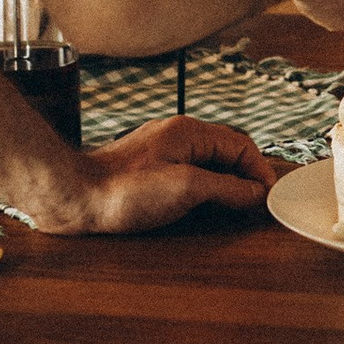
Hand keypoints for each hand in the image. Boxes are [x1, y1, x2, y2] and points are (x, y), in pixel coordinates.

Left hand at [10, 119, 277, 235]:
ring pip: (207, 165)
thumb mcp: (188, 188)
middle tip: (256, 207)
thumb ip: (228, 189)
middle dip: (245, 178)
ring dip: (224, 186)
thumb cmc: (124, 191)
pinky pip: (187, 175)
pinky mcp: (147, 171)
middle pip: (226, 154)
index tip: (269, 198)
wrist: (74, 197)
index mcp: (190, 133)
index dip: (260, 171)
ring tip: (234, 211)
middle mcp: (177, 137)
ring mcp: (161, 153)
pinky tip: (201, 209)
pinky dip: (203, 191)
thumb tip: (257, 193)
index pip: (241, 144)